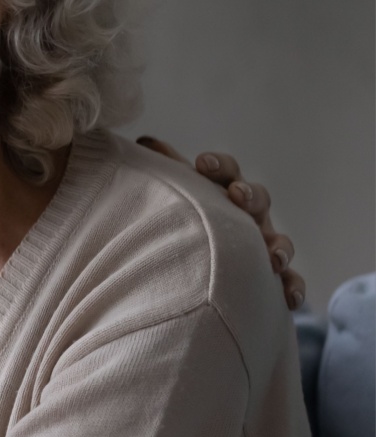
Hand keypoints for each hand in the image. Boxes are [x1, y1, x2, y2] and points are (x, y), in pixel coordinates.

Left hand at [136, 137, 305, 309]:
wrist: (204, 267)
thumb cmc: (190, 219)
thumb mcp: (177, 194)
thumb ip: (165, 169)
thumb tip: (144, 138)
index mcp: (224, 192)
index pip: (226, 172)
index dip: (218, 166)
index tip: (202, 163)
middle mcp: (249, 216)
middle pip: (258, 200)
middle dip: (250, 196)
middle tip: (237, 195)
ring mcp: (264, 245)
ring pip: (279, 242)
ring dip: (279, 247)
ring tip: (273, 257)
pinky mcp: (272, 278)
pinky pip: (290, 282)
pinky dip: (292, 288)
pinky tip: (289, 298)